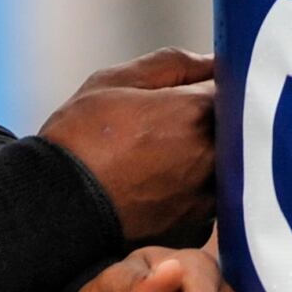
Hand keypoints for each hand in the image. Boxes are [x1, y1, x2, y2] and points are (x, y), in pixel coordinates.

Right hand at [38, 47, 219, 245]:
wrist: (55, 208)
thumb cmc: (79, 139)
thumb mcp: (114, 82)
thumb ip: (173, 64)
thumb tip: (214, 62)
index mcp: (198, 111)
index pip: (233, 89)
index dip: (209, 90)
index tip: (187, 97)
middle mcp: (214, 155)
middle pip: (236, 131)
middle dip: (210, 126)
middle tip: (169, 131)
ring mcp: (208, 197)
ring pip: (224, 169)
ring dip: (204, 161)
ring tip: (158, 163)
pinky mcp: (196, 229)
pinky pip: (205, 203)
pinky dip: (189, 194)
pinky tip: (154, 191)